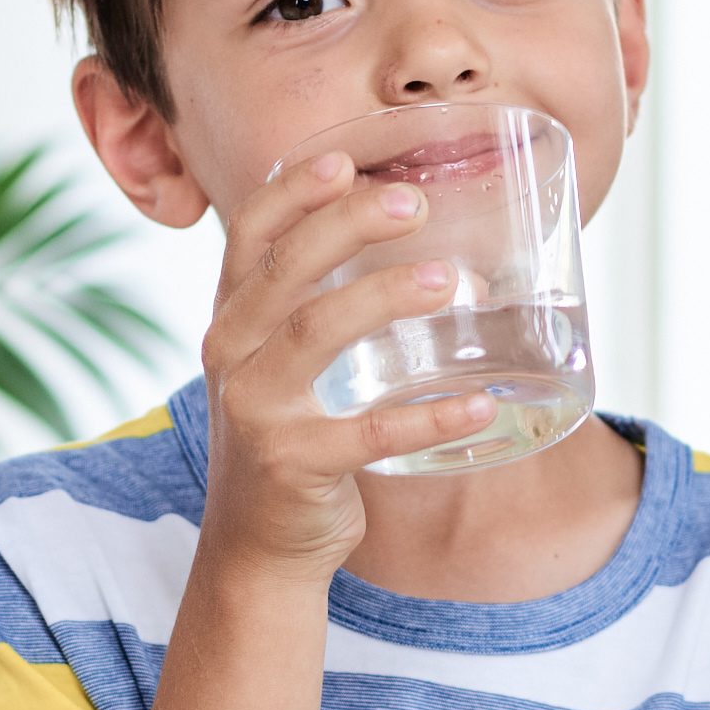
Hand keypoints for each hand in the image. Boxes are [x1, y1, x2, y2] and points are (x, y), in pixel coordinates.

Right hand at [191, 149, 496, 577]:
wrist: (256, 548)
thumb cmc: (286, 441)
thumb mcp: (277, 366)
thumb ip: (312, 308)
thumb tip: (405, 241)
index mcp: (230, 322)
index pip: (249, 236)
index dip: (291, 192)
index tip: (342, 160)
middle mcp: (230, 356)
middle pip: (285, 269)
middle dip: (348, 224)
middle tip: (416, 201)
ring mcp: (256, 411)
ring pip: (315, 332)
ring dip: (384, 298)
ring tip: (450, 281)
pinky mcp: (293, 465)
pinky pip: (368, 434)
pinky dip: (428, 419)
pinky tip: (479, 405)